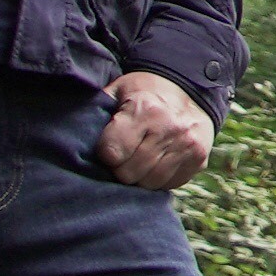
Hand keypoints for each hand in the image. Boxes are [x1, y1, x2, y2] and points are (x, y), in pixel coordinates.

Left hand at [98, 70, 214, 190]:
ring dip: (139, 177)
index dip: (104, 154)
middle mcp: (169, 128)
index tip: (106, 149)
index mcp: (145, 109)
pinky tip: (156, 163)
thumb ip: (99, 109)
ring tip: (138, 161)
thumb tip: (76, 134)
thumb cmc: (145, 93)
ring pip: (149, 183)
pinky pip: (168, 185)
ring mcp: (187, 146)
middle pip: (129, 173)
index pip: (112, 152)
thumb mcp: (118, 90)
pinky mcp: (198, 160)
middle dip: (120, 169)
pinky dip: (158, 179)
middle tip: (121, 157)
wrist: (191, 90)